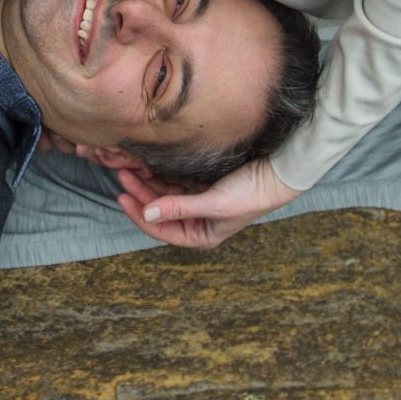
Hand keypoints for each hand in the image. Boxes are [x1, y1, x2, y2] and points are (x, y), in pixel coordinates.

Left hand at [115, 157, 302, 249]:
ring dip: (148, 182)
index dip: (139, 214)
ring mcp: (199, 201)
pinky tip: (148, 164)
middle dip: (141, 193)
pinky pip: (174, 180)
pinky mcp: (202, 183)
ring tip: (131, 167)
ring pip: (164, 193)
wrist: (278, 171)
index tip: (122, 197)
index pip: (161, 229)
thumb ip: (178, 208)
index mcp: (201, 235)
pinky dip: (161, 174)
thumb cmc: (250, 194)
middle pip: (160, 209)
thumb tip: (146, 213)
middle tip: (122, 174)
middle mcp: (197, 221)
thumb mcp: (213, 204)